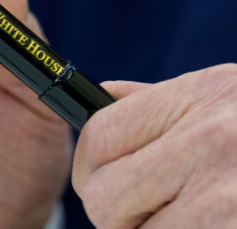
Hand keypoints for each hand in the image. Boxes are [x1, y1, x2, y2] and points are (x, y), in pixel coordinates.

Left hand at [73, 64, 236, 227]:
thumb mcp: (216, 100)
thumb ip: (156, 101)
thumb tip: (104, 94)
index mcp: (200, 94)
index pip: (99, 134)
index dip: (87, 167)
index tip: (96, 180)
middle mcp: (209, 139)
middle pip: (103, 196)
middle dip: (114, 210)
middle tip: (143, 208)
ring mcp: (223, 194)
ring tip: (181, 217)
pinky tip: (201, 228)